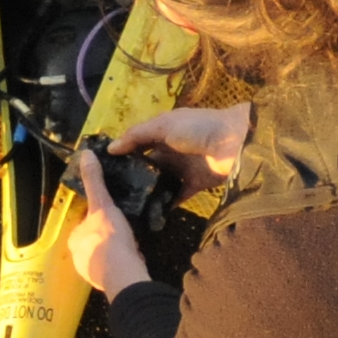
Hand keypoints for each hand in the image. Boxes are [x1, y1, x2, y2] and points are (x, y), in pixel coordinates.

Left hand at [61, 148, 149, 294]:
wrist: (122, 271)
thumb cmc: (109, 236)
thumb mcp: (102, 204)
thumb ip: (94, 181)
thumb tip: (85, 154)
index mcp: (74, 238)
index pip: (85, 222)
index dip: (99, 217)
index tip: (112, 214)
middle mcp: (77, 256)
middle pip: (94, 239)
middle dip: (107, 234)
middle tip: (124, 229)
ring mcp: (90, 272)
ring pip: (103, 255)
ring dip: (115, 249)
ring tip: (130, 242)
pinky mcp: (105, 283)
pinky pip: (113, 267)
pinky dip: (121, 261)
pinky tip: (132, 256)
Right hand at [106, 103, 249, 193]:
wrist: (234, 142)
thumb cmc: (197, 128)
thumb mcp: (163, 125)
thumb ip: (137, 135)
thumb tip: (110, 148)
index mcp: (162, 132)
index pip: (137, 144)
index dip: (122, 154)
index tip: (103, 169)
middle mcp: (170, 151)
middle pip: (147, 166)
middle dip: (132, 177)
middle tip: (110, 193)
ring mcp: (182, 169)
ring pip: (159, 182)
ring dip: (147, 192)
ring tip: (126, 206)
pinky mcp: (194, 185)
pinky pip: (176, 196)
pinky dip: (165, 204)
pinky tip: (149, 213)